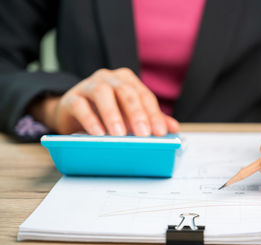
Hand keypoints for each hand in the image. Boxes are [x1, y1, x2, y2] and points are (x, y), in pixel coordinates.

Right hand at [30, 68, 178, 135]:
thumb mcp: (130, 117)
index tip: (160, 132)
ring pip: (102, 93)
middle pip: (126, 91)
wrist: (72, 114)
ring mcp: (88, 85)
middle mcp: (109, 78)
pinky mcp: (71, 98)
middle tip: (143, 134)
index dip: (154, 114)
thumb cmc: (106, 113)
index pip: (144, 95)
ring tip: (119, 135)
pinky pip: (80, 105)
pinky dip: (90, 119)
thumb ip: (151, 120)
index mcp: (127, 81)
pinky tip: (98, 133)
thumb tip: (174, 128)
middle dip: (137, 113)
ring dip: (113, 114)